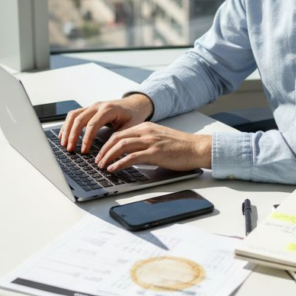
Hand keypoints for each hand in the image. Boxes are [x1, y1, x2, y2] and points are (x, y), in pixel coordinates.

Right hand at [59, 94, 153, 153]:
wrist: (134, 104)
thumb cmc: (133, 115)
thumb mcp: (131, 126)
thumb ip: (120, 136)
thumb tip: (109, 150)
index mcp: (108, 109)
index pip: (92, 124)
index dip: (86, 139)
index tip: (84, 151)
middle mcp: (98, 106)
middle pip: (79, 119)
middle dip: (72, 135)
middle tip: (70, 149)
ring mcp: (92, 106)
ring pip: (73, 115)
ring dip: (67, 129)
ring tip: (64, 144)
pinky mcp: (89, 109)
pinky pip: (74, 115)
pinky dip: (67, 125)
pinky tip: (64, 135)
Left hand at [94, 123, 211, 172]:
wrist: (197, 148)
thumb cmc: (181, 146)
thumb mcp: (160, 139)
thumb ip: (146, 142)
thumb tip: (131, 154)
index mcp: (146, 127)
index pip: (120, 133)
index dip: (107, 144)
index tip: (101, 153)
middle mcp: (146, 131)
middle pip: (117, 138)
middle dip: (104, 150)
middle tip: (97, 161)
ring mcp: (151, 141)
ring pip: (121, 145)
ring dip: (108, 156)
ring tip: (102, 166)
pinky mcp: (155, 153)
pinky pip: (132, 157)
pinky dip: (119, 163)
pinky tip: (113, 169)